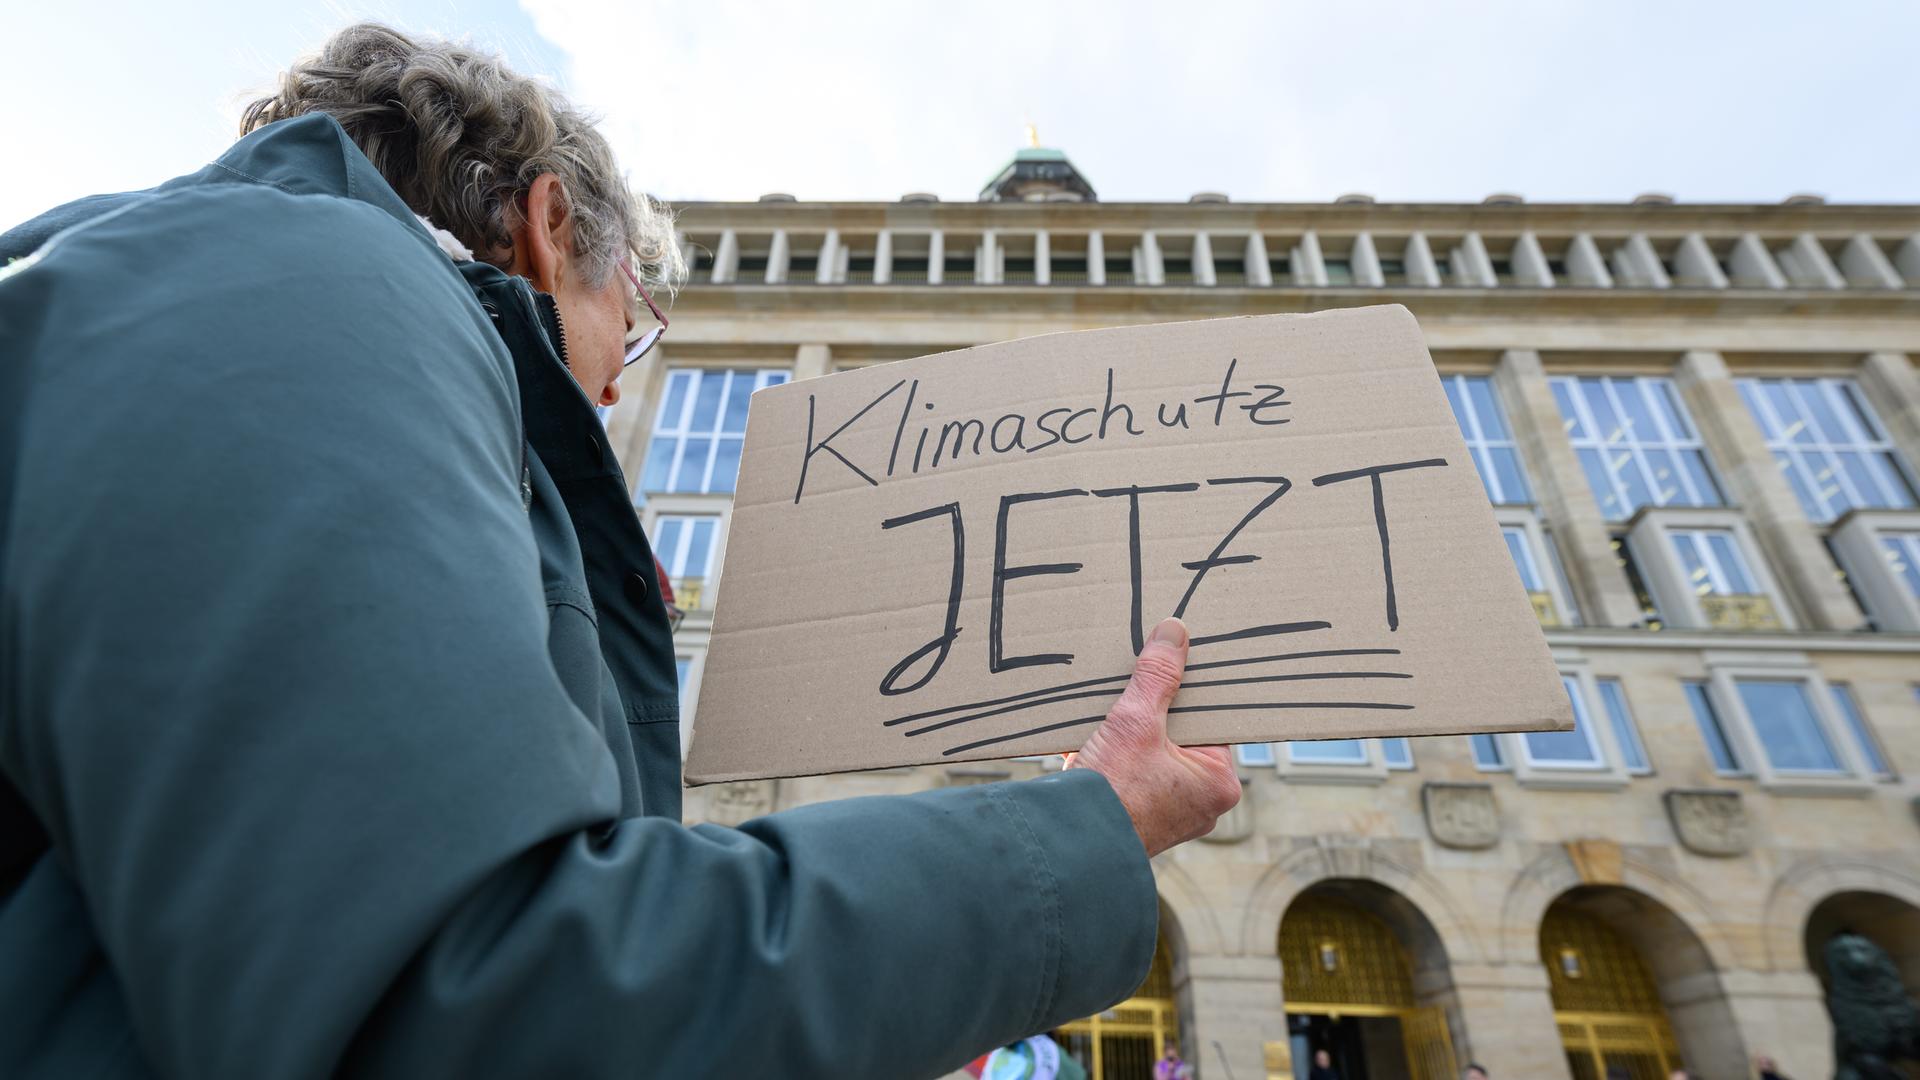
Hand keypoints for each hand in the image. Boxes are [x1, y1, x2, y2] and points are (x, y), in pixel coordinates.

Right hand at [1065, 617, 1241, 855]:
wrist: (1068, 847)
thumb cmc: (1113, 793)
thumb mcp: (1136, 722)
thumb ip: (1157, 676)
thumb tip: (1174, 633)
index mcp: (1219, 782)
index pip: (1211, 720)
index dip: (1188, 691)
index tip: (1171, 667)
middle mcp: (1202, 803)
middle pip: (1181, 736)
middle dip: (1154, 713)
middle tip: (1136, 687)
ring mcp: (1170, 815)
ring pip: (1154, 754)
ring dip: (1131, 734)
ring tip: (1111, 713)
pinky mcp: (1139, 819)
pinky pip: (1134, 774)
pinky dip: (1116, 757)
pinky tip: (1095, 739)